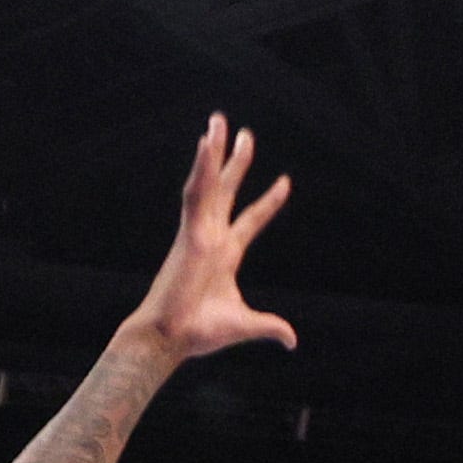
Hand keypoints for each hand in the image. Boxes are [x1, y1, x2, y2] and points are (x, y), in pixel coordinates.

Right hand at [127, 116, 297, 367]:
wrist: (171, 337)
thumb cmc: (199, 333)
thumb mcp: (244, 324)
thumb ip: (269, 326)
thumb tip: (291, 340)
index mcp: (226, 254)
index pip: (251, 220)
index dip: (268, 202)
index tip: (285, 182)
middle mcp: (212, 236)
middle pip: (228, 190)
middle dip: (236, 162)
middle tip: (245, 133)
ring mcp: (199, 231)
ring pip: (209, 183)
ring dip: (214, 152)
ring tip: (218, 122)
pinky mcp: (188, 232)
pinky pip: (195, 193)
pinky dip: (202, 168)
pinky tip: (206, 143)